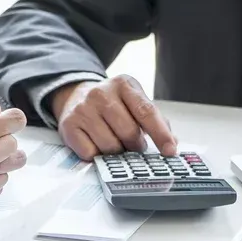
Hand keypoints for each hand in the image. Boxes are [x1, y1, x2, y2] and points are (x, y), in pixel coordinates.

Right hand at [51, 75, 177, 159]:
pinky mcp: (69, 125)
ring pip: (109, 146)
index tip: (170, 151)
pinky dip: (97, 155)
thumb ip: (155, 120)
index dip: (160, 134)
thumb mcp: (134, 102)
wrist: (75, 96)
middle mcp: (101, 93)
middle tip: (135, 147)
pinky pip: (90, 153)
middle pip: (128, 132)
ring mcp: (83, 109)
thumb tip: (172, 141)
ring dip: (116, 152)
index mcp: (124, 84)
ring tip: (115, 144)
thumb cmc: (112, 104)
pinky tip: (97, 144)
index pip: (147, 112)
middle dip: (136, 146)